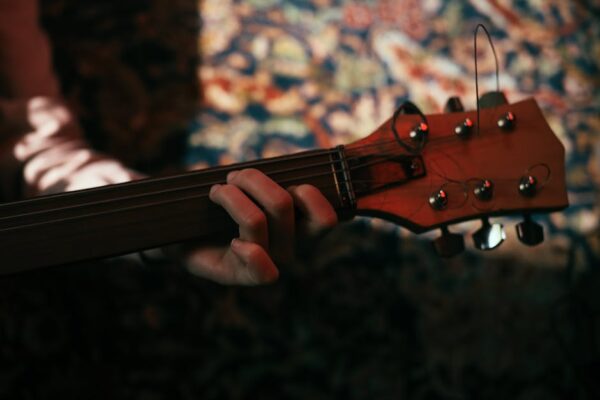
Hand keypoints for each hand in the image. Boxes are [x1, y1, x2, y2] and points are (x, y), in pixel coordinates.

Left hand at [183, 168, 337, 284]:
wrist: (186, 232)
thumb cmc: (224, 204)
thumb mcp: (250, 187)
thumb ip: (269, 179)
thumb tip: (282, 167)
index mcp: (299, 226)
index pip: (326, 219)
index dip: (311, 195)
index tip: (287, 182)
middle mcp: (288, 247)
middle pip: (282, 204)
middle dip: (252, 180)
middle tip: (233, 176)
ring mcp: (266, 262)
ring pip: (256, 219)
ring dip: (230, 196)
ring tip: (216, 192)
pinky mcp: (241, 275)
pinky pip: (257, 263)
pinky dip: (246, 249)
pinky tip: (233, 243)